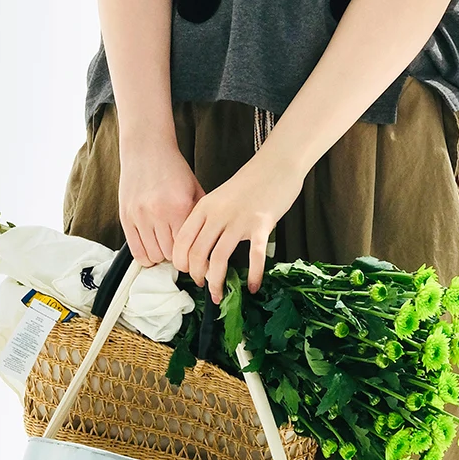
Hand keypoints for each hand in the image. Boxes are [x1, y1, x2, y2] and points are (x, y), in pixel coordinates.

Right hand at [118, 137, 203, 265]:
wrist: (147, 149)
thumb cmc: (172, 168)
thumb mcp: (196, 189)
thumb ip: (201, 217)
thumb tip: (209, 242)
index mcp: (180, 206)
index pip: (188, 247)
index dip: (193, 255)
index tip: (195, 256)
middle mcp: (158, 212)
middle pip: (170, 255)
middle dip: (178, 257)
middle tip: (181, 252)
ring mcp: (140, 216)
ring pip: (153, 256)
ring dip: (161, 256)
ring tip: (166, 248)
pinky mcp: (126, 217)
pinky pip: (135, 250)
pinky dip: (146, 256)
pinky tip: (153, 249)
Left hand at [172, 148, 304, 300]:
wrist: (277, 164)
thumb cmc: (250, 182)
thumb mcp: (221, 197)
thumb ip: (209, 218)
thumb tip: (201, 247)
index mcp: (205, 207)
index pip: (182, 240)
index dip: (181, 262)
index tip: (187, 273)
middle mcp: (218, 214)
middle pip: (197, 253)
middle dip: (197, 276)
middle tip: (203, 286)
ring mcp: (239, 220)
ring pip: (219, 259)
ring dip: (216, 282)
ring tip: (219, 295)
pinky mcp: (261, 225)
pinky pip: (254, 256)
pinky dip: (253, 275)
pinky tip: (252, 287)